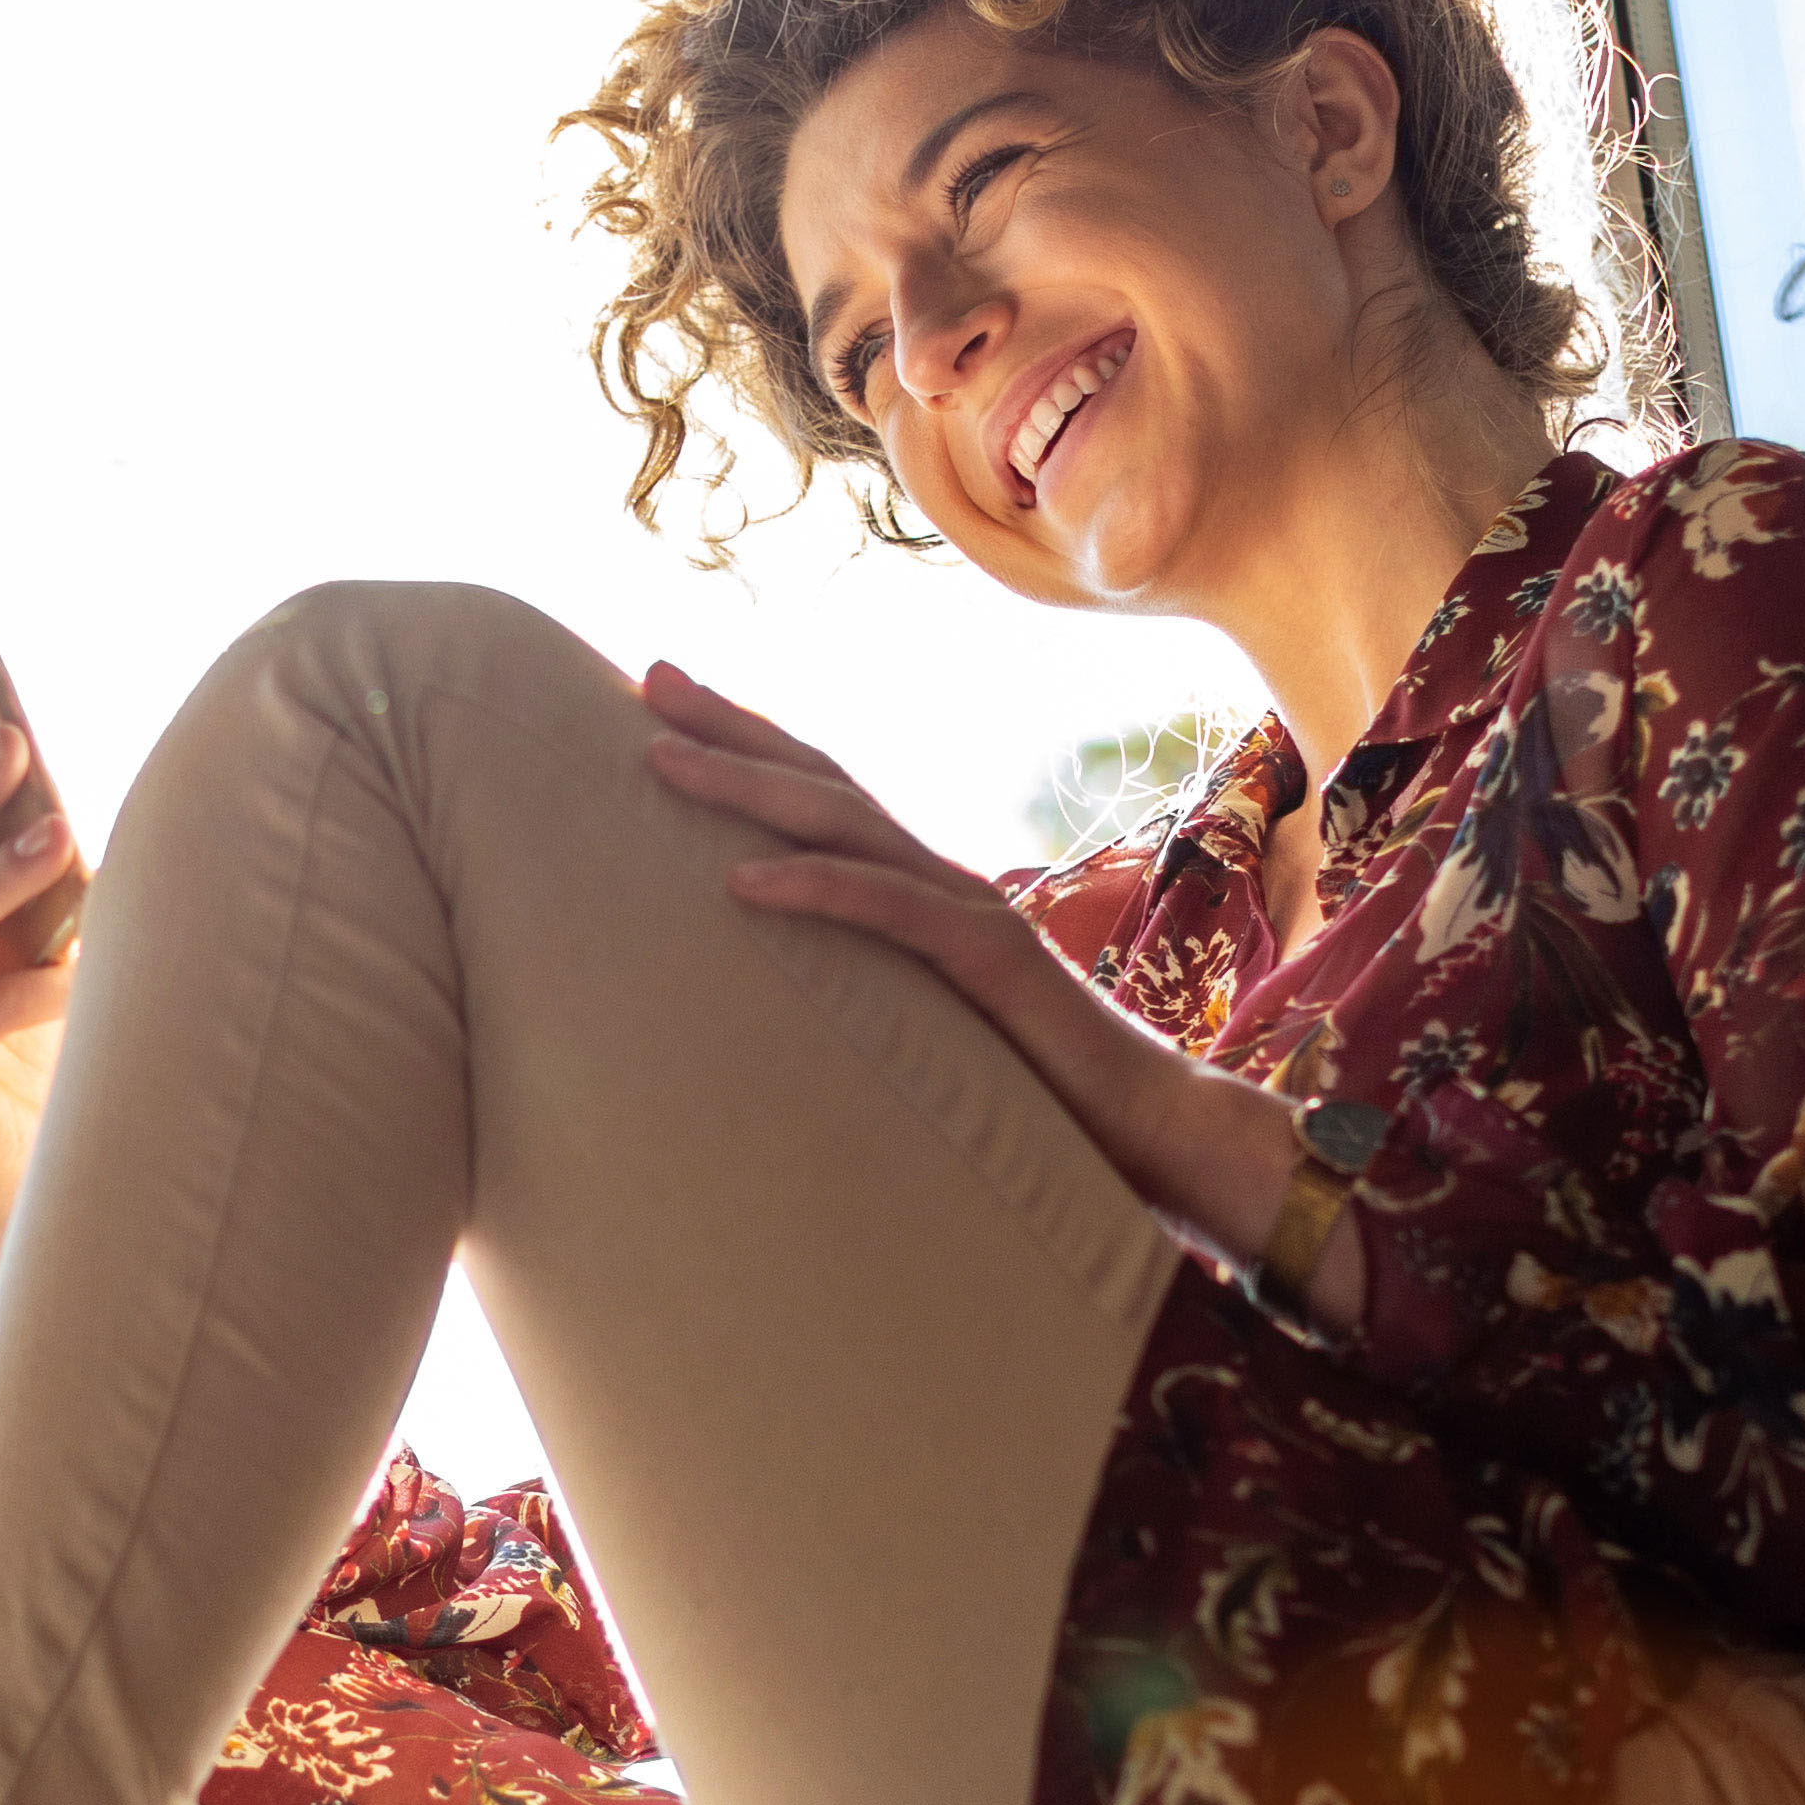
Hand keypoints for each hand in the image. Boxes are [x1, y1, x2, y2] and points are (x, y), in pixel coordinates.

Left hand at [637, 659, 1344, 1304]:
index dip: (753, 748)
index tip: (668, 709)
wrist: (1156, 1127)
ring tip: (660, 757)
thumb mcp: (929, 1031)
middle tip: (648, 677)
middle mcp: (942, 882)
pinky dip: (813, 888)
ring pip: (844, 827)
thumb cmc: (1040, 1093)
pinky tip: (739, 879)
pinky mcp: (990, 962)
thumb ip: (873, 1000)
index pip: (827, 802)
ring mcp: (969, 912)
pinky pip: (889, 913)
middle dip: (733, 727)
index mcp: (925, 893)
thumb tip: (789, 1011)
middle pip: (824, 783)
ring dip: (747, 786)